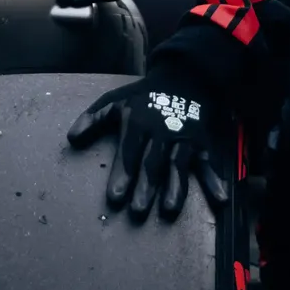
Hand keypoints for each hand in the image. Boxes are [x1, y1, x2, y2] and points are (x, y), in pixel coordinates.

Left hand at [67, 71, 232, 221]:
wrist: (185, 78)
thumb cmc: (144, 95)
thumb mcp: (114, 100)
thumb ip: (92, 119)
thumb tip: (71, 139)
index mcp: (137, 123)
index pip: (128, 153)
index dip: (121, 175)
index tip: (115, 198)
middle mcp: (162, 132)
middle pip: (152, 164)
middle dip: (145, 188)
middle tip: (137, 211)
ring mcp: (184, 139)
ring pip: (178, 166)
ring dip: (174, 189)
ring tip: (168, 210)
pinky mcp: (202, 144)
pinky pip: (208, 164)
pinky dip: (213, 181)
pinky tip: (218, 200)